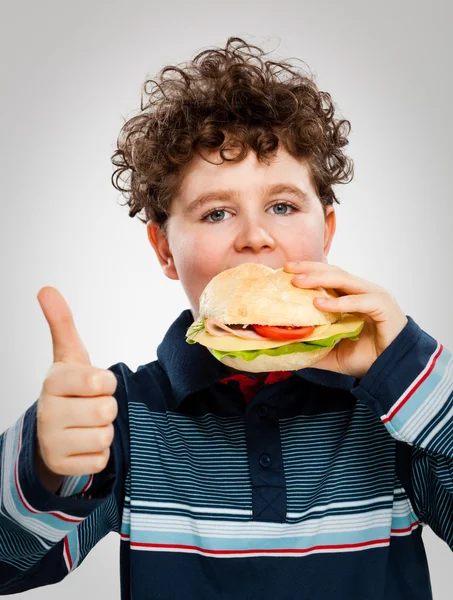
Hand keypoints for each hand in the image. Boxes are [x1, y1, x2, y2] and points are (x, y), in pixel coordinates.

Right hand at [36, 286, 117, 478]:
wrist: (51, 430)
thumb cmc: (69, 389)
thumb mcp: (68, 356)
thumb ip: (61, 324)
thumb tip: (46, 289)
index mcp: (53, 381)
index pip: (102, 382)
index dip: (106, 383)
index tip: (95, 384)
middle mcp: (48, 411)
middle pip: (107, 411)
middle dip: (106, 407)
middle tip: (90, 405)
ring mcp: (52, 441)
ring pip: (105, 436)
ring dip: (103, 431)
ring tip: (86, 424)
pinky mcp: (62, 466)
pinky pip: (100, 459)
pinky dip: (97, 453)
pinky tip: (82, 444)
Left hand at [283, 261, 407, 378]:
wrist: (394, 372)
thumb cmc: (368, 359)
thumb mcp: (333, 354)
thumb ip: (313, 349)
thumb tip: (288, 350)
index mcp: (352, 297)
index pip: (328, 278)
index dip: (308, 271)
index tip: (285, 270)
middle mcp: (363, 292)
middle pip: (334, 273)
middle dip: (310, 269)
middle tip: (287, 268)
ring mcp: (375, 297)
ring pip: (345, 280)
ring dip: (319, 279)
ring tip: (298, 281)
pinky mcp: (384, 307)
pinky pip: (360, 301)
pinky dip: (339, 302)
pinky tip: (319, 303)